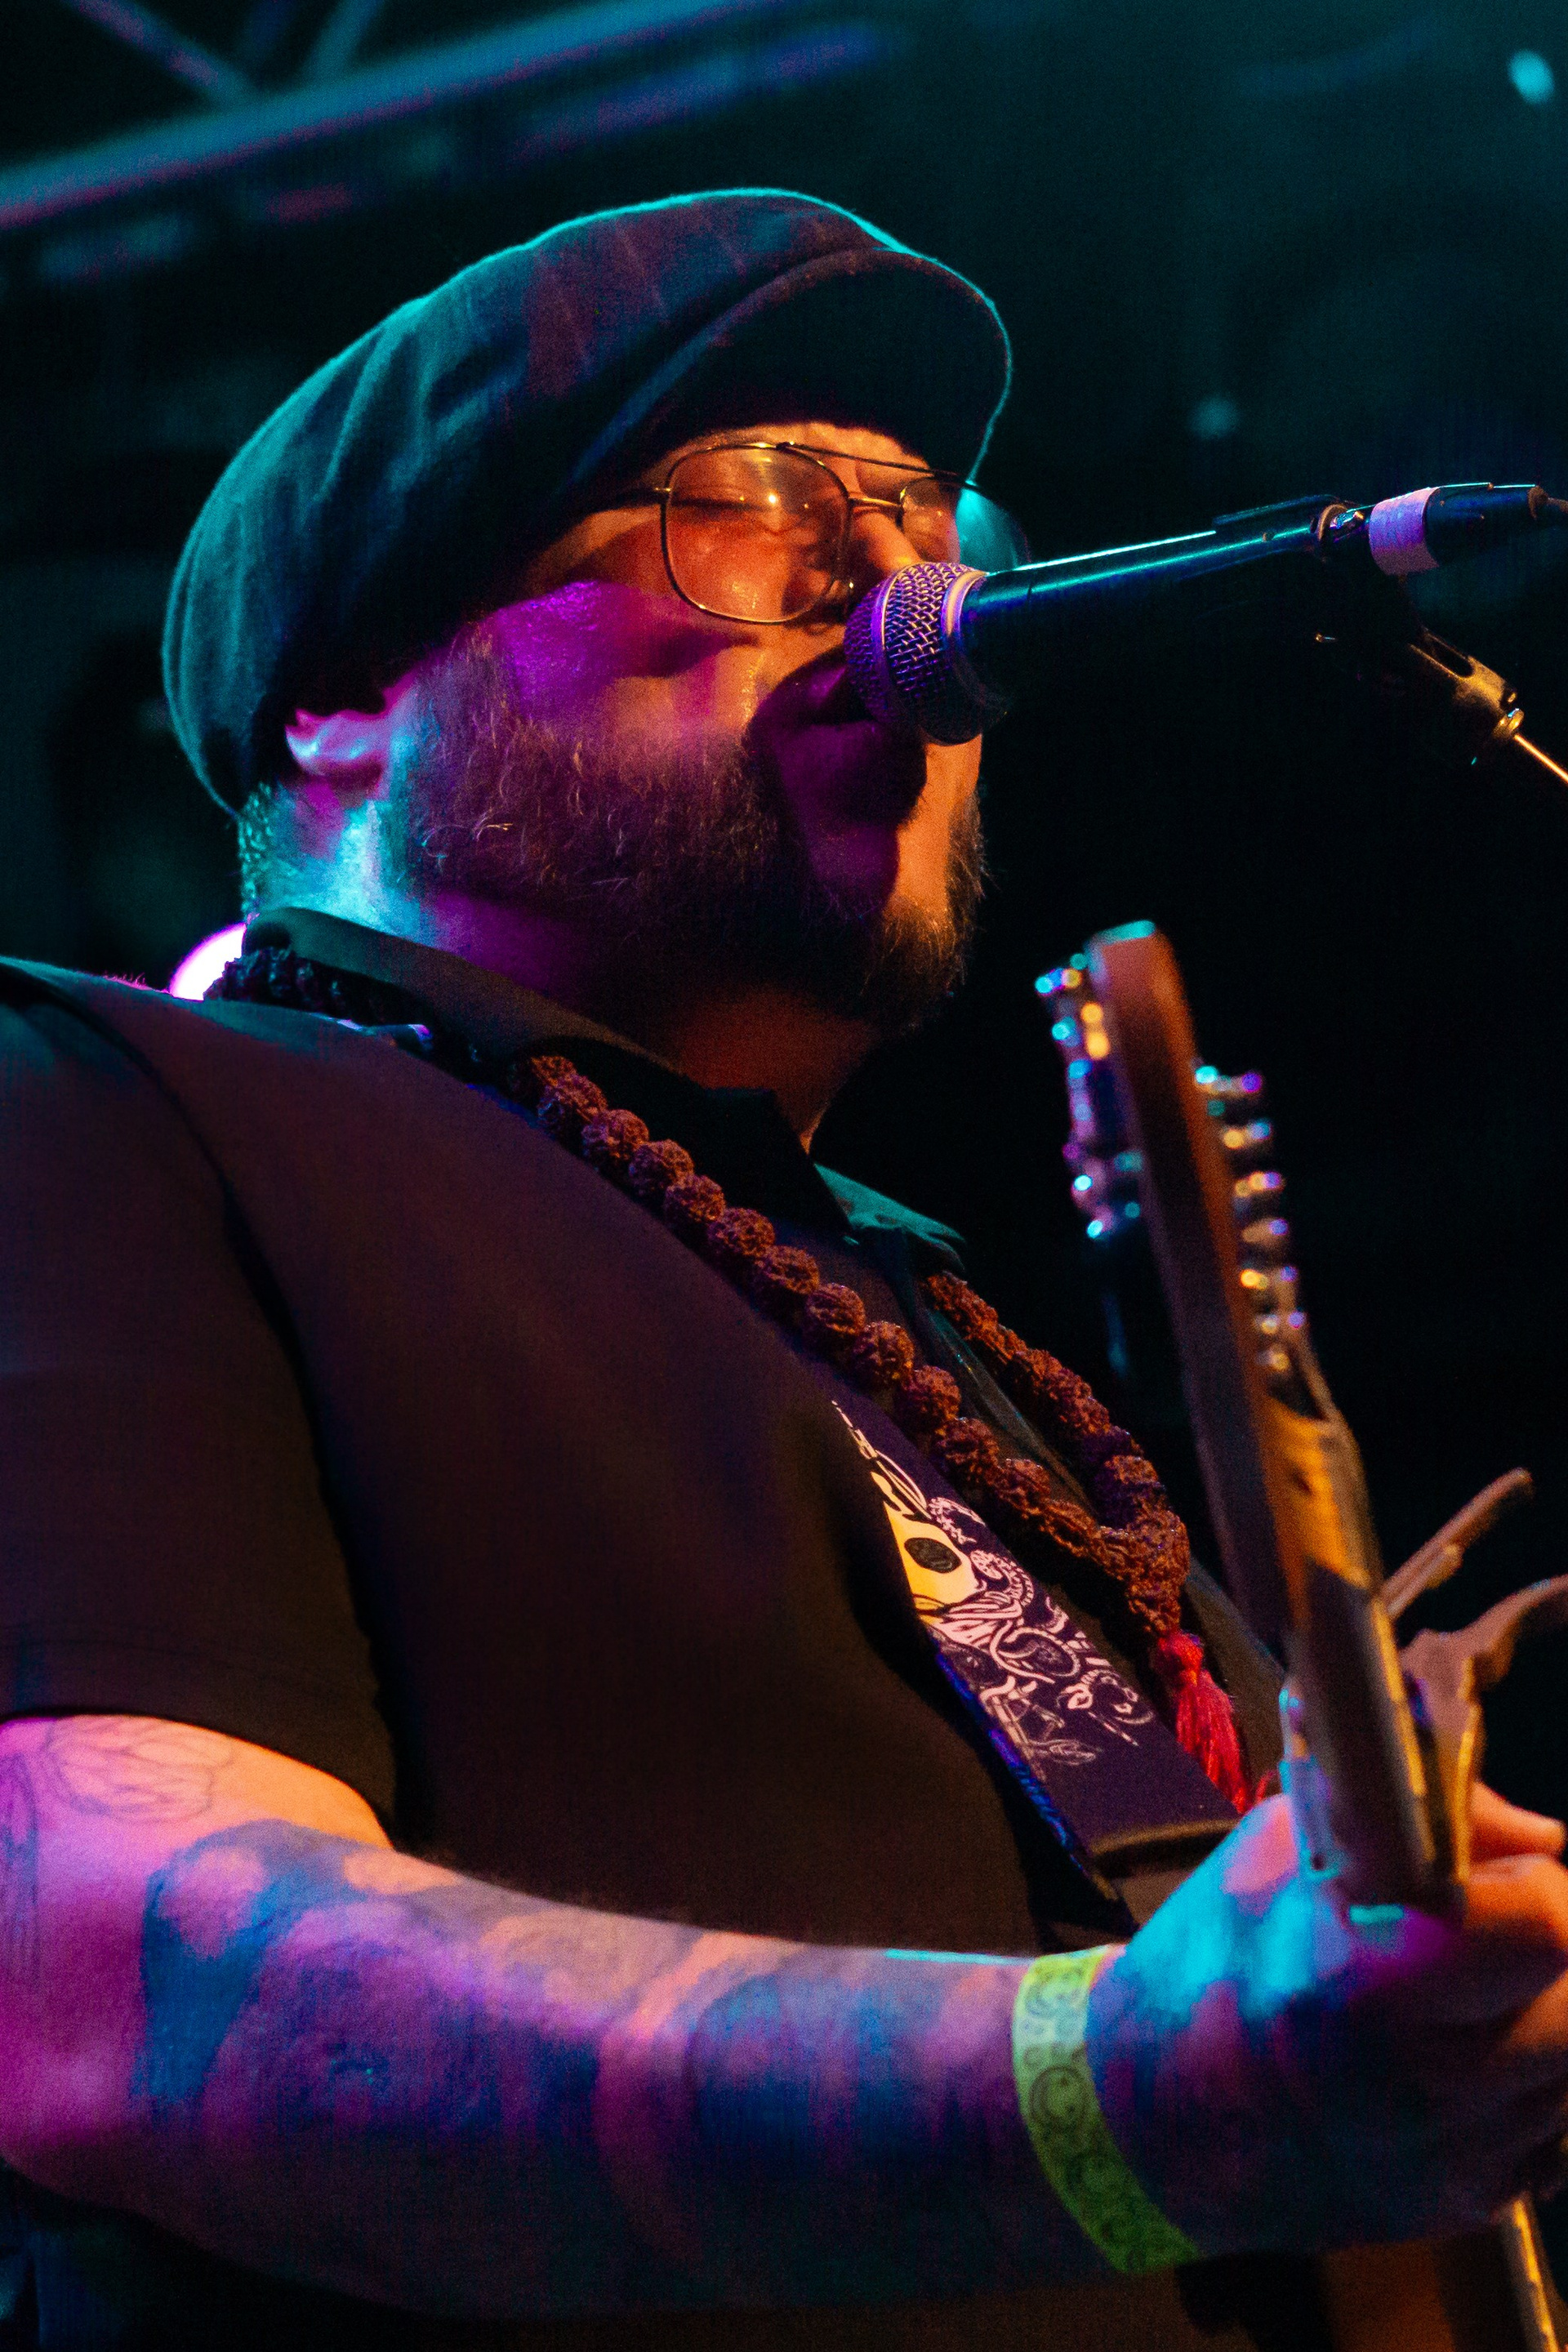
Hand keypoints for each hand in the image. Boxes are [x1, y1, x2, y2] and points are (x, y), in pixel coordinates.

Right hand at [1085, 1783, 1567, 2254]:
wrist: (1159, 2117)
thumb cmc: (1211, 1963)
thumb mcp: (1283, 1852)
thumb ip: (1419, 1827)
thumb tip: (1542, 1834)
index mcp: (1362, 1984)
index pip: (1546, 1927)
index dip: (1535, 1884)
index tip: (1497, 1873)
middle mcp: (1424, 2085)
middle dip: (1550, 1952)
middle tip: (1491, 1931)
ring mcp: (1457, 2158)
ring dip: (1545, 2014)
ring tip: (1466, 1991)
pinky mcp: (1475, 2203)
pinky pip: (1557, 2126)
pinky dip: (1528, 2080)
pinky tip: (1459, 2053)